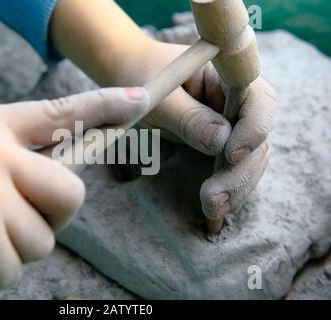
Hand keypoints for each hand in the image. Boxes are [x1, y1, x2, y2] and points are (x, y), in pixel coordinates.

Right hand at [0, 87, 147, 296]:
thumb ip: (19, 151)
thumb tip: (71, 161)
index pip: (60, 112)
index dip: (105, 106)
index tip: (140, 101)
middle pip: (71, 194)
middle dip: (52, 214)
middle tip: (12, 214)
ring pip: (44, 238)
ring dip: (16, 245)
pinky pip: (16, 268)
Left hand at [110, 40, 275, 220]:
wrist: (130, 74)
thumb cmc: (142, 75)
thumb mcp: (158, 97)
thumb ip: (188, 117)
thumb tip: (222, 142)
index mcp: (227, 75)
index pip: (259, 99)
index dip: (254, 128)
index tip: (232, 154)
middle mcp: (237, 99)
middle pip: (257, 136)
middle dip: (240, 172)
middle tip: (214, 200)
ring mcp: (231, 122)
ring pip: (250, 157)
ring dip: (236, 186)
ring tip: (212, 212)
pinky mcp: (221, 141)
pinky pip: (234, 166)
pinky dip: (228, 188)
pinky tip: (215, 212)